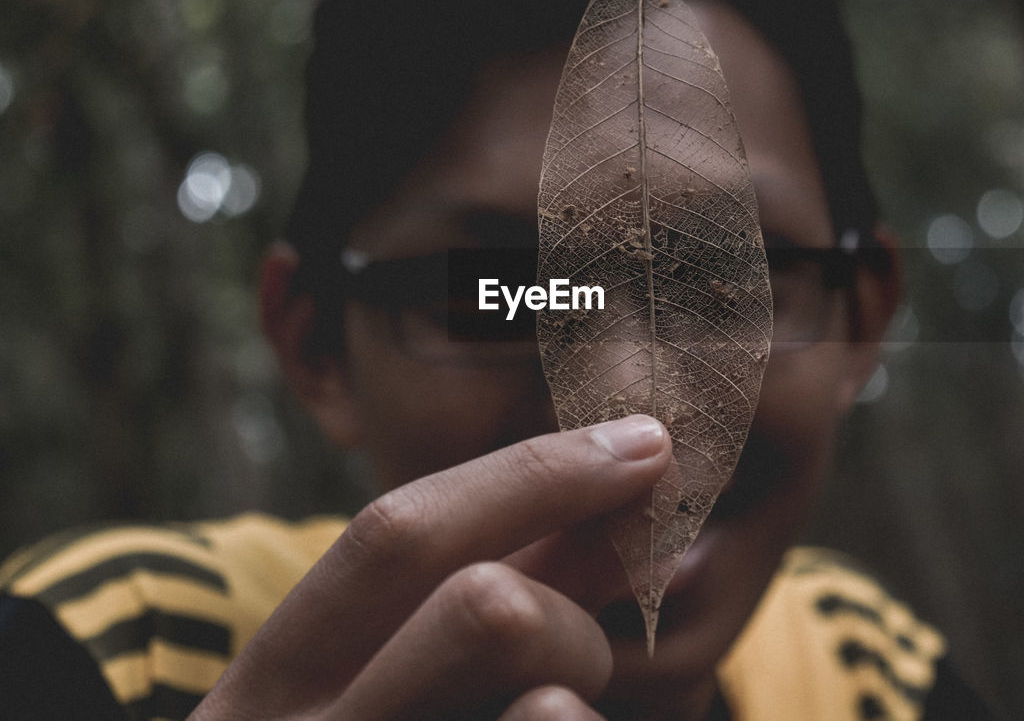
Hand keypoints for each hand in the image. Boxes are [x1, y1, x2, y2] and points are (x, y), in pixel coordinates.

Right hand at [190, 415, 670, 719]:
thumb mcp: (386, 689)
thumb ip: (489, 594)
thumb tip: (615, 500)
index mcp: (265, 691)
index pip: (398, 534)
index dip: (535, 472)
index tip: (646, 442)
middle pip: (488, 609)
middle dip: (572, 620)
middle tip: (579, 664)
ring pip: (554, 704)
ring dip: (582, 695)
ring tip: (555, 714)